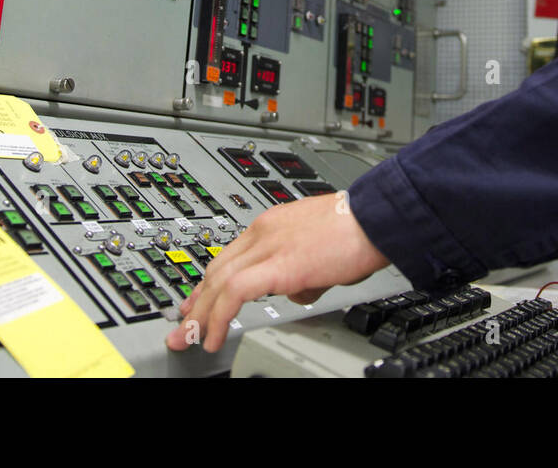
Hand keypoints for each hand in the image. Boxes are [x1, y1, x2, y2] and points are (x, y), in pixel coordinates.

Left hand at [164, 191, 390, 352]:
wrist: (376, 218)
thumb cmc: (358, 231)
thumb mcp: (318, 250)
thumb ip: (301, 269)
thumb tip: (297, 289)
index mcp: (270, 224)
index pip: (227, 256)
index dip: (207, 284)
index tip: (196, 302)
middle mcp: (263, 231)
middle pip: (215, 268)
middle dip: (195, 302)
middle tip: (182, 326)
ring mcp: (268, 245)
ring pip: (217, 281)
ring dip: (200, 314)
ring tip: (190, 338)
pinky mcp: (277, 265)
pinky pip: (234, 293)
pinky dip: (219, 317)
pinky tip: (214, 335)